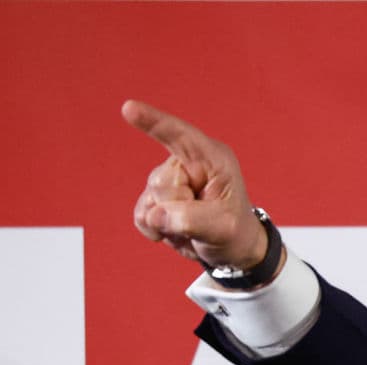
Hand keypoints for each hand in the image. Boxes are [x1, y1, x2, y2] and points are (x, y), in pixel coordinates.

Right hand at [122, 100, 266, 270]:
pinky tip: (175, 231)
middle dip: (178, 208)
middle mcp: (188, 163)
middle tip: (205, 219)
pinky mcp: (155, 198)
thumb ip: (191, 219)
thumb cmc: (234, 232)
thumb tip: (155, 216)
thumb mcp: (223, 228)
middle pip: (161, 182)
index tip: (129, 108)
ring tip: (194, 226)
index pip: (181, 136)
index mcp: (213, 159)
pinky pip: (141, 214)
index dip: (154, 122)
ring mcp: (169, 179)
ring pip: (150, 200)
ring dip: (169, 222)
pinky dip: (155, 228)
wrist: (230, 250)